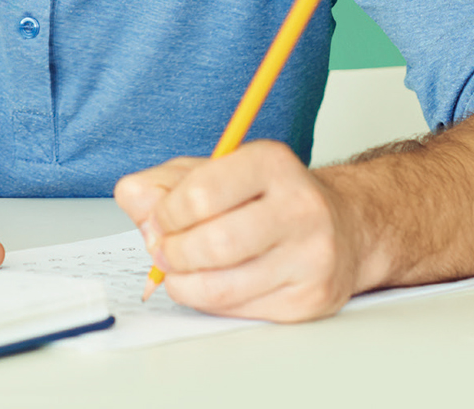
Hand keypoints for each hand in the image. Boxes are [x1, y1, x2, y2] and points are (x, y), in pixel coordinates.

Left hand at [113, 140, 370, 320]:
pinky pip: (240, 311)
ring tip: (180, 272)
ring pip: (222, 287)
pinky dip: (212, 302)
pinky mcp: (310, 299)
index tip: (159, 220)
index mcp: (272, 164)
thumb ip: (163, 183)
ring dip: (184, 284)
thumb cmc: (265, 198)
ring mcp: (311, 258)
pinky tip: (215, 283)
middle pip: (212, 244)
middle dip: (172, 254)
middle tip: (163, 252)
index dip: (165, 214)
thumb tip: (133, 200)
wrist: (340, 227)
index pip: (200, 194)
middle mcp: (300, 208)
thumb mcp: (212, 172)